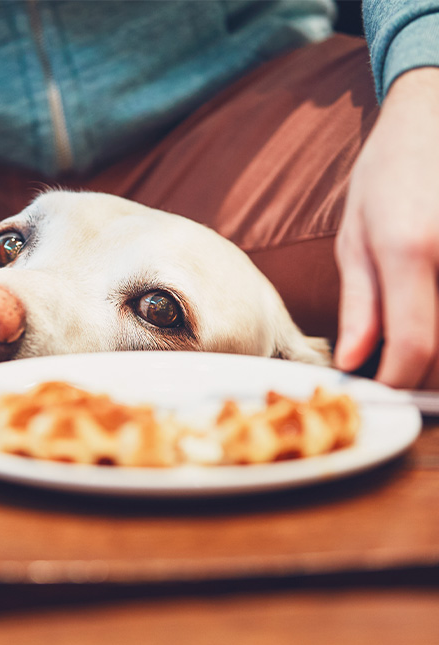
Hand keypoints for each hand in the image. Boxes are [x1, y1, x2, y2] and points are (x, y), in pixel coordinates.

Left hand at [335, 67, 438, 388]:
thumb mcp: (357, 236)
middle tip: (401, 373)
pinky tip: (431, 314)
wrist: (438, 115)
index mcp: (411, 248)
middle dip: (427, 375)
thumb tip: (353, 361)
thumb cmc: (391, 171)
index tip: (383, 390)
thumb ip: (360, 304)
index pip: (413, 345)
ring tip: (418, 344)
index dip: (399, 382)